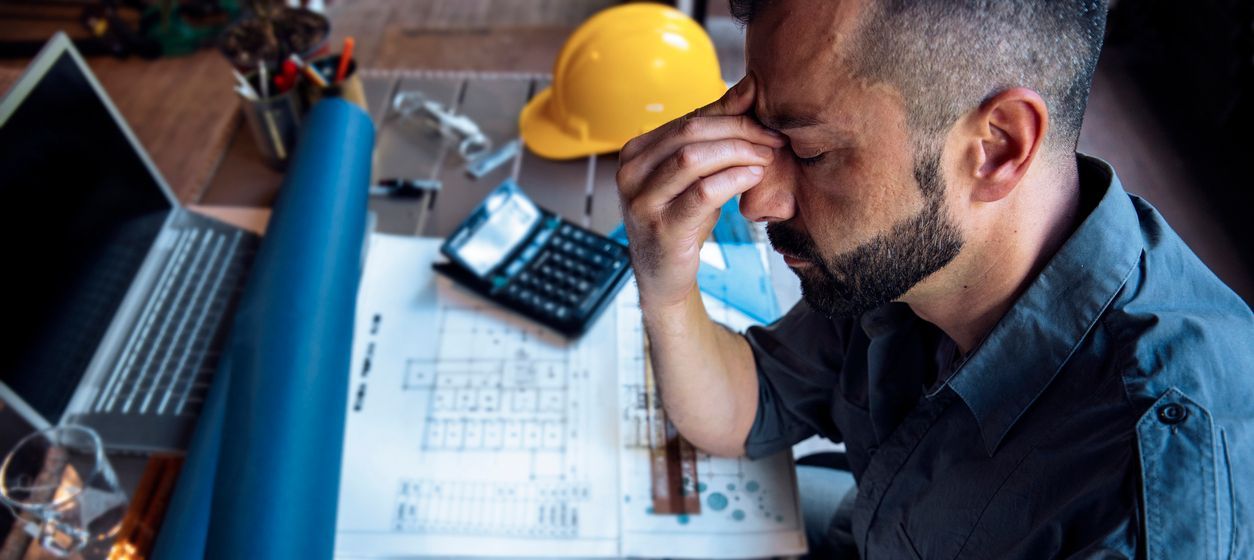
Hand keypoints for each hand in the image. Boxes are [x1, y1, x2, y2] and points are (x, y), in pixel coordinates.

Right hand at [616, 74, 785, 309]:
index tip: (769, 121)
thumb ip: (717, 131)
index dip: (733, 115)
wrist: (663, 276)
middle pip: (690, 134)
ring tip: (767, 157)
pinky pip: (702, 193)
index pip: (689, 120)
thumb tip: (749, 84)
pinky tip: (754, 177)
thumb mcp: (695, 173)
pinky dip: (733, 179)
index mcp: (636, 151)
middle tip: (773, 138)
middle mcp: (630, 172)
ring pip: (693, 158)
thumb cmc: (681, 218)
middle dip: (739, 131)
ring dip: (737, 152)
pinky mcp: (662, 228)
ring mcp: (642, 201)